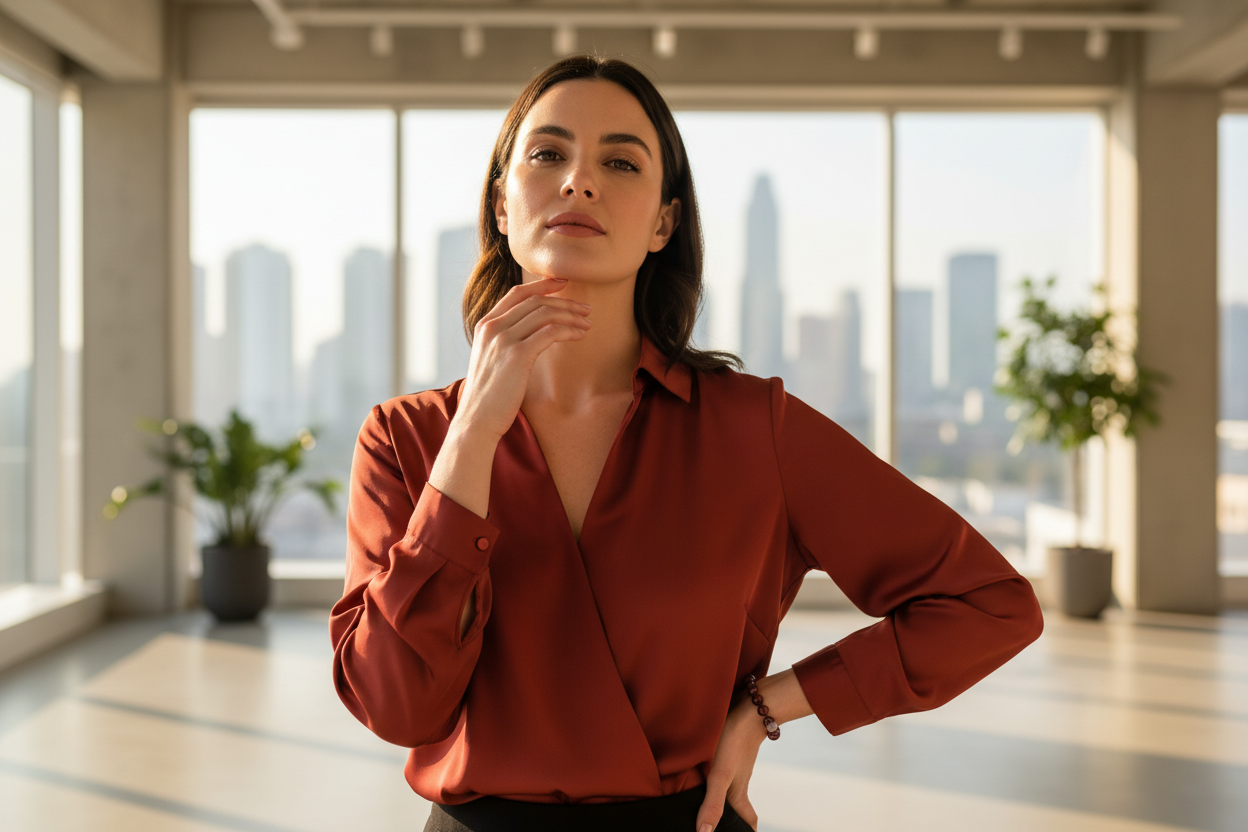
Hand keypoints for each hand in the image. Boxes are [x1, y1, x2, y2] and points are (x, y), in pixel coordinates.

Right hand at [455, 277, 592, 440]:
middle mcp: (492, 327)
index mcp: (485, 325)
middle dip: (564, 302)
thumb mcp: (492, 359)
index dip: (542, 285)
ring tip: (587, 322)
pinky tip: (579, 335)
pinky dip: (568, 330)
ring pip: (544, 314)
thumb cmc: (489, 395)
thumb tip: (532, 335)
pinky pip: (550, 333)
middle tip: (585, 308)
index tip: (563, 283)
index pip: (517, 294)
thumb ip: (505, 341)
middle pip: (535, 302)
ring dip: (571, 315)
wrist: (477, 419)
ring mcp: (503, 339)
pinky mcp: (517, 355)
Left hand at [695, 698, 764, 831]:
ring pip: (729, 788)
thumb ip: (713, 804)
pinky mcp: (728, 751)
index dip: (747, 831)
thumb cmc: (735, 743)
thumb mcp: (721, 776)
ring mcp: (734, 766)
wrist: (749, 708)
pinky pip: (722, 769)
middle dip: (732, 818)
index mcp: (738, 794)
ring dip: (721, 797)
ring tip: (704, 802)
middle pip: (738, 807)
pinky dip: (714, 776)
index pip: (749, 821)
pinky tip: (700, 770)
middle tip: (717, 824)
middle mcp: (738, 782)